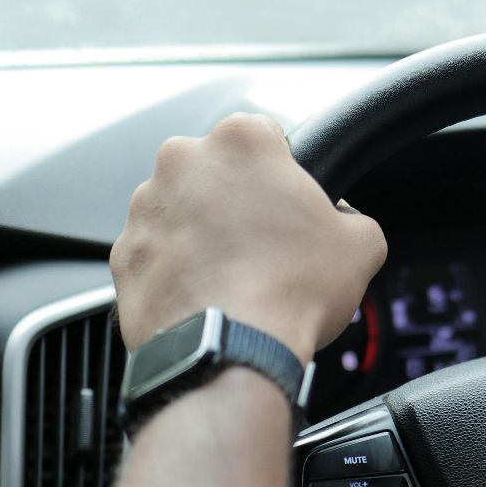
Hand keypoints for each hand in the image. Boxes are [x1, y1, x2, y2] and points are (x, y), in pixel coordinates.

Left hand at [111, 113, 386, 360]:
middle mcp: (181, 162)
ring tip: (234, 277)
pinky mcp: (123, 255)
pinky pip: (156, 255)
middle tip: (264, 245)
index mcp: (240, 141)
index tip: (289, 205)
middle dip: (235, 201)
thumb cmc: (291, 290)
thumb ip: (353, 217)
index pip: (265, 135)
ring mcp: (144, 209)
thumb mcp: (362, 245)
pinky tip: (206, 297)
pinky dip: (175, 271)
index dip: (283, 173)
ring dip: (202, 235)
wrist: (230, 351)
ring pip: (180, 211)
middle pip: (216, 171)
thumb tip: (342, 223)